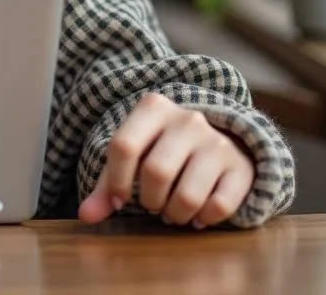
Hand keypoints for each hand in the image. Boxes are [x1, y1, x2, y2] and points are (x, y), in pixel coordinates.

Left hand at [78, 92, 254, 228]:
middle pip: (156, 171)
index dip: (117, 180)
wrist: (220, 141)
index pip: (124, 145)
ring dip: (175, 214)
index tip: (120, 198)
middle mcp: (187, 118)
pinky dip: (203, 219)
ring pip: (189, 194)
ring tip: (172, 212)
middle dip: (149, 200)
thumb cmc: (164, 150)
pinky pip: (219, 206)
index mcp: (153, 107)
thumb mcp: (135, 156)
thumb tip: (85, 215)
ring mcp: (217, 141)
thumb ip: (107, 185)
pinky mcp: (240, 167)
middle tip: (152, 206)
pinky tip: (197, 215)